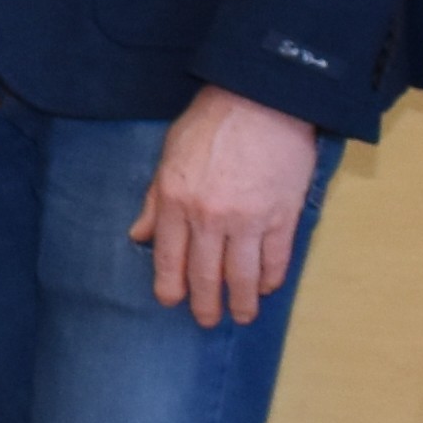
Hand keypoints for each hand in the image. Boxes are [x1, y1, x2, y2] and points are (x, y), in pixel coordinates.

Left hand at [129, 84, 322, 327]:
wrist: (261, 102)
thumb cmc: (210, 124)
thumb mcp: (168, 157)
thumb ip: (155, 201)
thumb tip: (140, 236)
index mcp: (176, 201)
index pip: (168, 258)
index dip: (169, 286)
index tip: (171, 302)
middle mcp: (209, 217)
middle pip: (205, 274)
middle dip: (205, 303)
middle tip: (207, 320)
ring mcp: (248, 220)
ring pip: (242, 276)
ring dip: (242, 302)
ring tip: (241, 315)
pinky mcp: (283, 218)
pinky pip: (276, 260)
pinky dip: (271, 279)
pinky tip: (266, 288)